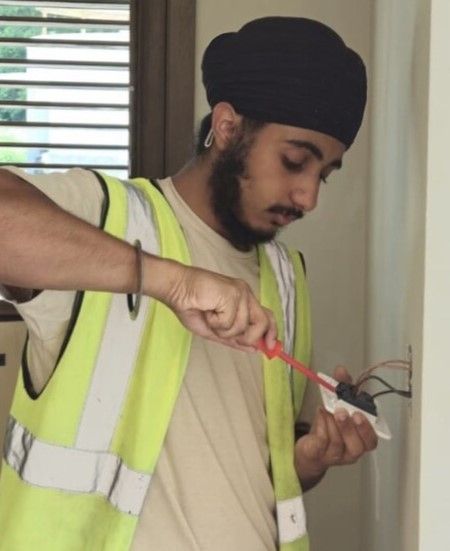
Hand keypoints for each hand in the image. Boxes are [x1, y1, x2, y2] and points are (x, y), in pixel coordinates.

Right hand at [161, 262, 276, 350]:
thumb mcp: (215, 329)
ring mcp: (240, 293)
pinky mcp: (232, 294)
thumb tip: (254, 349)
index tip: (271, 348)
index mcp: (243, 299)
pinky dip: (215, 322)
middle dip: (250, 337)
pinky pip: (230, 322)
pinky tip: (207, 311)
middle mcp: (245, 294)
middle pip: (263, 322)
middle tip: (229, 336)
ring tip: (209, 316)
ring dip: (222, 329)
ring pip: (243, 326)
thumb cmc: (191, 305)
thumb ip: (234, 338)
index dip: (272, 333)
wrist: (176, 289)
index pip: (267, 316)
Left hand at [294, 366, 377, 489]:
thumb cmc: (330, 426)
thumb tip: (341, 370)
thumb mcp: (338, 405)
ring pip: (337, 441)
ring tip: (327, 409)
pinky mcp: (318, 454)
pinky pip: (322, 442)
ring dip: (331, 422)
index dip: (367, 428)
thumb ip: (343, 388)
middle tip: (341, 411)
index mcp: (361, 441)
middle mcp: (351, 452)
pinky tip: (320, 413)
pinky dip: (321, 425)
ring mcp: (335, 456)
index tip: (359, 412)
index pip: (371, 441)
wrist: (310, 448)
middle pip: (356, 446)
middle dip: (349, 427)